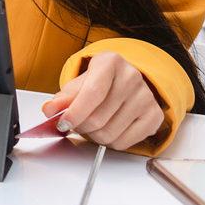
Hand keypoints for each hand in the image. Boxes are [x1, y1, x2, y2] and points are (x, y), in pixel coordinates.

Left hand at [40, 52, 165, 150]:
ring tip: (92, 126)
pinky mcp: (154, 116)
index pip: (92, 92)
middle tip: (76, 124)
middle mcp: (132, 77)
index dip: (75, 112)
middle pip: (99, 118)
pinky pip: (125, 143)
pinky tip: (108, 129)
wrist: (126, 81)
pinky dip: (110, 143)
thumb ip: (64, 97)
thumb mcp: (80, 82)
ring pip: (110, 133)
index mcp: (111, 62)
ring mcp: (146, 97)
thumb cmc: (101, 81)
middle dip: (81, 127)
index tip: (62, 123)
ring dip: (94, 136)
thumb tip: (49, 110)